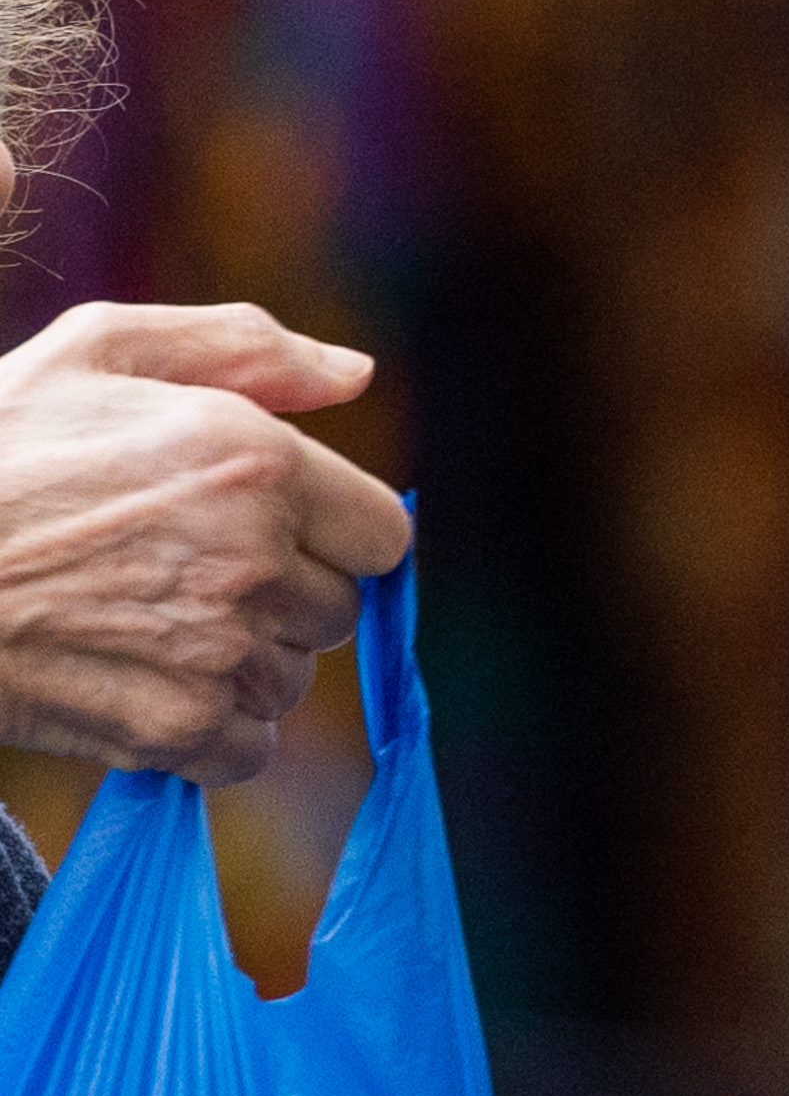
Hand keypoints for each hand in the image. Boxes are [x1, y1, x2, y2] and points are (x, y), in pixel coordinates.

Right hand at [0, 303, 416, 782]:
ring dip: (239, 659)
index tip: (267, 526)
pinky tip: (132, 674)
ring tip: (136, 613)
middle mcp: (253, 557)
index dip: (331, 532)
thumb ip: (241, 349)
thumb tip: (358, 372)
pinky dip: (206, 726)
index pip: (385, 533)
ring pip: (293, 678)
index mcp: (253, 459)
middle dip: (281, 592)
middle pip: (338, 608)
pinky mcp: (180, 727)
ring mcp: (219, 649)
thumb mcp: (96, 353)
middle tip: (173, 565)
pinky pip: (249, 746)